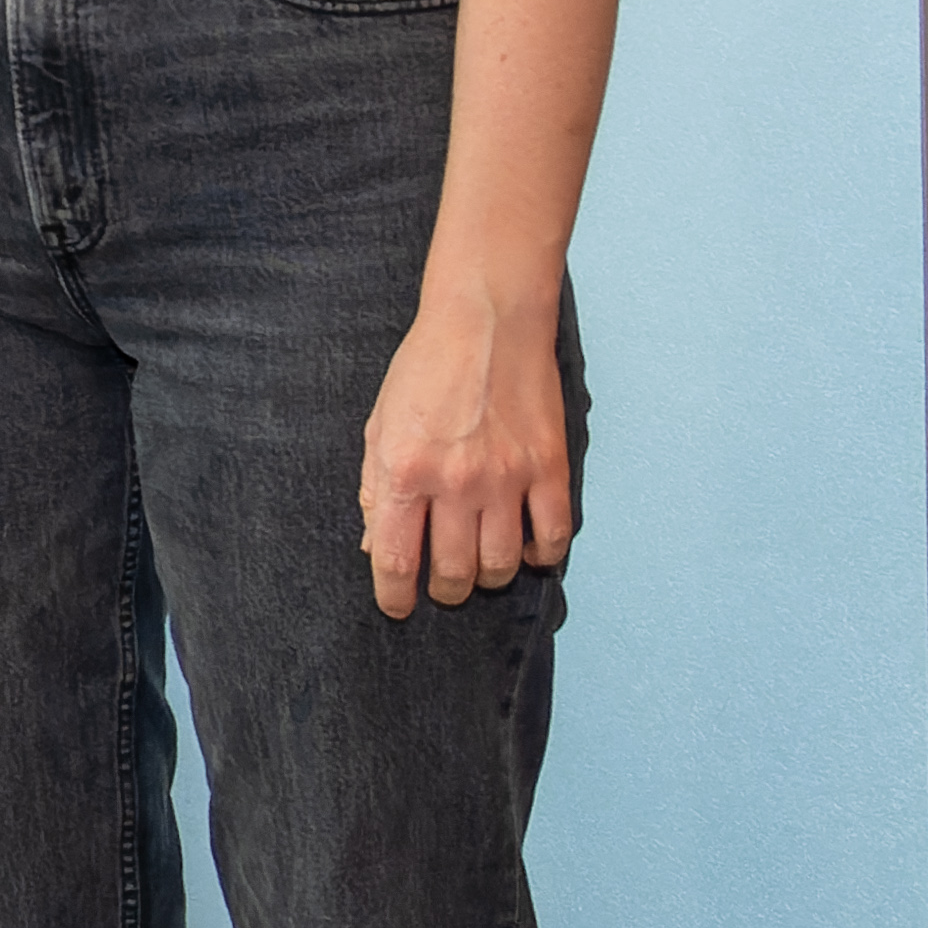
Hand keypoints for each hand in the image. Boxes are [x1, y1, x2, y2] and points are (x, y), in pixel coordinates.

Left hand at [357, 275, 578, 616]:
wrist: (487, 321)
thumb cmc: (424, 370)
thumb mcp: (379, 426)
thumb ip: (374, 489)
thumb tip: (376, 545)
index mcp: (403, 472)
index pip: (396, 560)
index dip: (394, 596)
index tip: (396, 607)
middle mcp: (455, 482)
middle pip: (453, 572)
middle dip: (444, 590)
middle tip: (443, 586)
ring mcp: (507, 477)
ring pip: (502, 564)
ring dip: (489, 578)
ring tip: (481, 569)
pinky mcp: (550, 467)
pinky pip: (553, 536)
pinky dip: (541, 555)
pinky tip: (528, 551)